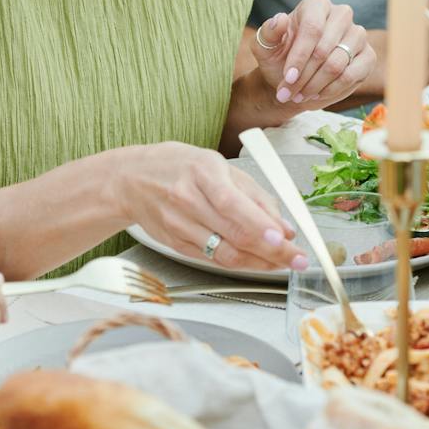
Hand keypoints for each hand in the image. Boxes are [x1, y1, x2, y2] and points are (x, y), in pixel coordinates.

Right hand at [118, 142, 309, 272]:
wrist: (130, 180)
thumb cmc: (178, 166)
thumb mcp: (218, 165)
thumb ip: (254, 196)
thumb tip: (283, 226)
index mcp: (201, 173)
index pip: (232, 204)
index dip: (260, 226)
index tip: (285, 240)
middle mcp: (187, 200)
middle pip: (233, 235)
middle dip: (272, 252)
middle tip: (298, 259)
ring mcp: (179, 226)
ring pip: (225, 254)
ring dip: (259, 263)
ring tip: (283, 263)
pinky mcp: (175, 244)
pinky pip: (214, 259)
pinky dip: (239, 263)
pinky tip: (257, 261)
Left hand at [250, 0, 374, 110]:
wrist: (294, 78)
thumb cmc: (279, 57)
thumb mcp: (265, 46)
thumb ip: (268, 33)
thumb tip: (280, 20)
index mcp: (316, 4)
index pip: (312, 28)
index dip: (299, 55)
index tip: (288, 77)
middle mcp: (341, 14)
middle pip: (324, 48)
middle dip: (304, 76)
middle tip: (289, 92)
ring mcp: (358, 34)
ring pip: (338, 64)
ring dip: (315, 85)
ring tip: (300, 94)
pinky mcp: (368, 56)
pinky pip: (352, 75)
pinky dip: (331, 89)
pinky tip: (317, 94)